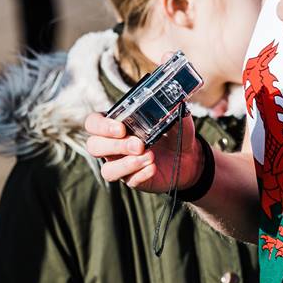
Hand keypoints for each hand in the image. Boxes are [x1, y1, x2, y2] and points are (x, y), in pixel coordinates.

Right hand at [85, 112, 201, 193]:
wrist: (189, 157)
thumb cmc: (175, 133)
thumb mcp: (175, 118)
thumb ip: (171, 110)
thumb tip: (175, 101)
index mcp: (117, 125)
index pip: (94, 123)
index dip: (101, 126)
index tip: (121, 128)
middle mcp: (114, 145)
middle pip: (94, 146)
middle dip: (115, 146)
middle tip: (139, 145)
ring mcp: (122, 164)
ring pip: (107, 170)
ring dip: (126, 164)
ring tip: (150, 156)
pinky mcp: (133, 179)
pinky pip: (129, 181)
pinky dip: (141, 174)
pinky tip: (153, 167)